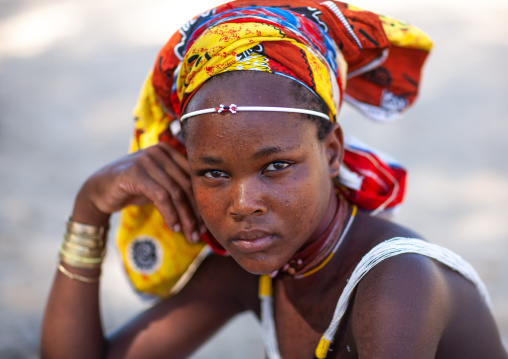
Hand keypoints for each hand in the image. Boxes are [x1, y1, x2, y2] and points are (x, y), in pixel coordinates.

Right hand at [72, 142, 204, 242]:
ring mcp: (147, 160)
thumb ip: (179, 189)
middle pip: (186, 185)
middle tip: (200, 233)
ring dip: (185, 217)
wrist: (98, 190)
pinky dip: (170, 214)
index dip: (201, 201)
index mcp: (169, 150)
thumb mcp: (159, 185)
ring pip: (176, 192)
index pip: (193, 177)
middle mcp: (160, 151)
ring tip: (189, 234)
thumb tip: (203, 215)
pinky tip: (174, 227)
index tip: (206, 223)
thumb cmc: (133, 188)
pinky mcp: (135, 173)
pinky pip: (161, 196)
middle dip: (195, 212)